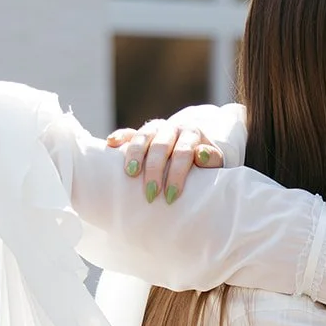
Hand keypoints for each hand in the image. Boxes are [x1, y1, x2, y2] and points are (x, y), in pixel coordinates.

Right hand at [106, 118, 222, 205]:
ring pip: (143, 137)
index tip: (171, 196)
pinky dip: (120, 137)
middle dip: (155, 170)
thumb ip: (212, 160)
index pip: (183, 152)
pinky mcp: (140, 134)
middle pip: (161, 146)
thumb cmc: (204, 164)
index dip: (177, 174)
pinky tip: (111, 143)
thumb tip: (203, 155)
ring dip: (135, 154)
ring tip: (131, 174)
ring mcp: (155, 129)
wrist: (194, 149)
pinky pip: (128, 133)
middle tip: (150, 193)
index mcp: (192, 133)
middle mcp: (172, 128)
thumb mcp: (215, 163)